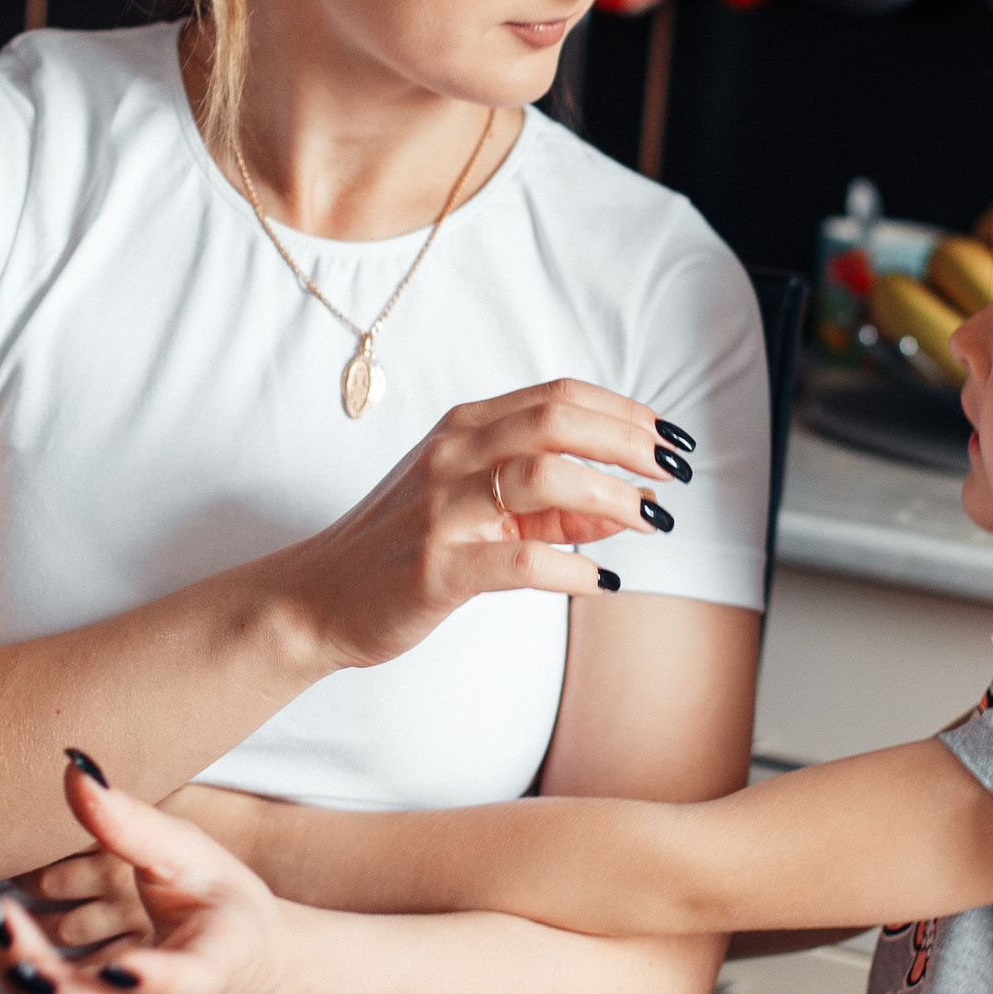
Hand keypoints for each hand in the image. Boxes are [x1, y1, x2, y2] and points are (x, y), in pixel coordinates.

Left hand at [0, 760, 289, 993]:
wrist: (245, 965)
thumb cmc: (217, 897)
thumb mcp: (188, 852)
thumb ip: (132, 821)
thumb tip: (77, 769)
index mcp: (218, 962)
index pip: (187, 983)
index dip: (154, 980)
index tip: (118, 966)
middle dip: (56, 985)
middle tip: (7, 927)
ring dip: (28, 982)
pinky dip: (25, 990)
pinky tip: (2, 944)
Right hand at [280, 379, 685, 670]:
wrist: (317, 598)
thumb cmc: (404, 547)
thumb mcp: (480, 510)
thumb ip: (554, 505)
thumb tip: (633, 506)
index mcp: (464, 428)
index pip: (560, 396)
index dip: (626, 411)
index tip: (671, 438)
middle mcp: (452, 455)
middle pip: (558, 421)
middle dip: (629, 441)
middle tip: (674, 471)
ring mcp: (441, 509)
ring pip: (543, 476)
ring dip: (612, 497)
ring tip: (652, 522)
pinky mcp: (436, 568)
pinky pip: (519, 560)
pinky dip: (572, 567)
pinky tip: (601, 580)